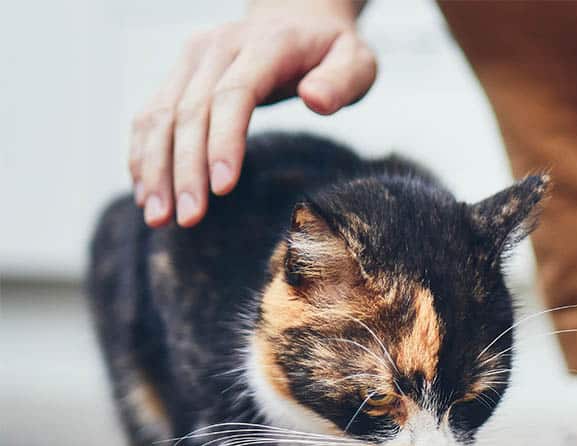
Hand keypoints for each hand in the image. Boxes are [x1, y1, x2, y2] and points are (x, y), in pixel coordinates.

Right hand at [129, 5, 374, 226]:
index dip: (223, 142)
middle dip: (185, 169)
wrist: (298, 18)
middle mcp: (220, 46)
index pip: (234, 95)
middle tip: (187, 219)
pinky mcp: (179, 73)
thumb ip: (343, 80)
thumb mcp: (357, 61)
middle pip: (191, 111)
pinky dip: (143, 154)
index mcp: (266, 44)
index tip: (221, 188)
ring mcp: (194, 58)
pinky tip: (147, 193)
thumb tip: (315, 99)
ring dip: (155, 168)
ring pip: (160, 114)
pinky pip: (151, 114)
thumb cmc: (332, 52)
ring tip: (158, 217)